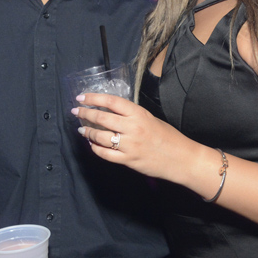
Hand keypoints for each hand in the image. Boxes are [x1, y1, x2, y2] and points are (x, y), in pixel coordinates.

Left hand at [72, 91, 190, 180]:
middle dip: (85, 114)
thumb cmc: (168, 137)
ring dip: (88, 132)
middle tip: (76, 112)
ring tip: (81, 130)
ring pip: (100, 137)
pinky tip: (92, 145)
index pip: (111, 102)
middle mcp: (132, 128)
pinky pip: (105, 154)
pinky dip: (96, 149)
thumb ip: (132, 115)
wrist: (181, 158)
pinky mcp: (128, 160)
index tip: (82, 97)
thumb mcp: (151, 119)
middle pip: (102, 118)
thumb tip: (111, 112)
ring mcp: (129, 145)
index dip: (94, 98)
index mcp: (139, 114)